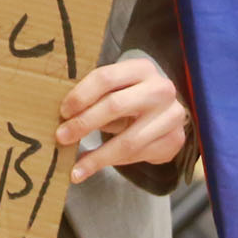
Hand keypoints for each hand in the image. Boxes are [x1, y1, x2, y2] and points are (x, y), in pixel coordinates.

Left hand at [57, 56, 190, 183]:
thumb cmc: (132, 97)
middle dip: (84, 123)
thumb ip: (97, 96)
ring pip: (128, 140)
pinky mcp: (175, 141)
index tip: (63, 112)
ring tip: (75, 168)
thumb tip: (64, 117)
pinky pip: (137, 156)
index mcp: (142, 68)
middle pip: (115, 105)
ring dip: (98, 156)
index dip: (81, 95)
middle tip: (62, 137)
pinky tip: (92, 168)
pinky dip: (111, 164)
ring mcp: (172, 116)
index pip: (106, 77)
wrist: (167, 113)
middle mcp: (161, 89)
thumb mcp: (117, 89)